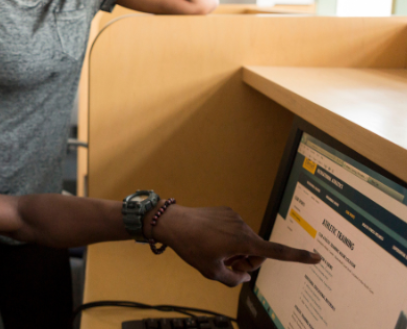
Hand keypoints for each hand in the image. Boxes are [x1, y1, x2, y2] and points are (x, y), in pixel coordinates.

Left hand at [148, 204, 320, 286]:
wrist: (172, 221)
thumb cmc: (191, 247)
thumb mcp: (211, 271)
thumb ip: (233, 279)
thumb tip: (244, 276)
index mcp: (243, 241)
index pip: (276, 251)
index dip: (297, 257)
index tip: (317, 257)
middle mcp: (243, 226)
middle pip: (257, 250)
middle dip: (247, 261)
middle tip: (228, 266)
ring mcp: (234, 217)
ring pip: (245, 240)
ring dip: (236, 250)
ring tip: (214, 251)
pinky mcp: (226, 211)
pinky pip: (234, 229)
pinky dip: (228, 238)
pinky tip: (210, 239)